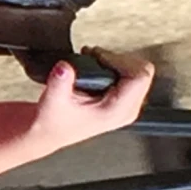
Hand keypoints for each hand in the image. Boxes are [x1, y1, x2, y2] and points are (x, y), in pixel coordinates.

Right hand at [25, 49, 154, 154]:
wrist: (48, 132)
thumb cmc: (51, 123)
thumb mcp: (51, 101)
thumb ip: (59, 82)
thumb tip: (65, 67)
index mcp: (116, 111)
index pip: (140, 76)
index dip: (119, 60)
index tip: (98, 57)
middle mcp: (127, 109)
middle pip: (142, 70)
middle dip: (117, 59)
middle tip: (94, 57)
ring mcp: (127, 105)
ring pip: (138, 70)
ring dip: (115, 61)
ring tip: (93, 60)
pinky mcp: (122, 100)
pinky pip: (131, 74)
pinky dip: (114, 65)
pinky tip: (96, 66)